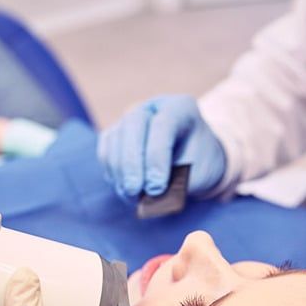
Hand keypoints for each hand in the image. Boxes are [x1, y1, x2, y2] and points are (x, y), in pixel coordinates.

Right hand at [98, 95, 226, 200]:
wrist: (194, 161)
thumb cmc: (200, 166)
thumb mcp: (199, 173)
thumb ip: (177, 181)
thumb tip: (150, 196)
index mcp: (181, 108)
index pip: (163, 125)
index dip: (156, 157)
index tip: (157, 186)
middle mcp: (154, 107)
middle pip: (133, 124)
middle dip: (132, 162)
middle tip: (135, 191)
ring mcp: (131, 118)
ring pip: (115, 139)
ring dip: (120, 172)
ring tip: (132, 197)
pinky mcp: (116, 134)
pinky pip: (106, 151)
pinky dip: (112, 173)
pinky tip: (125, 190)